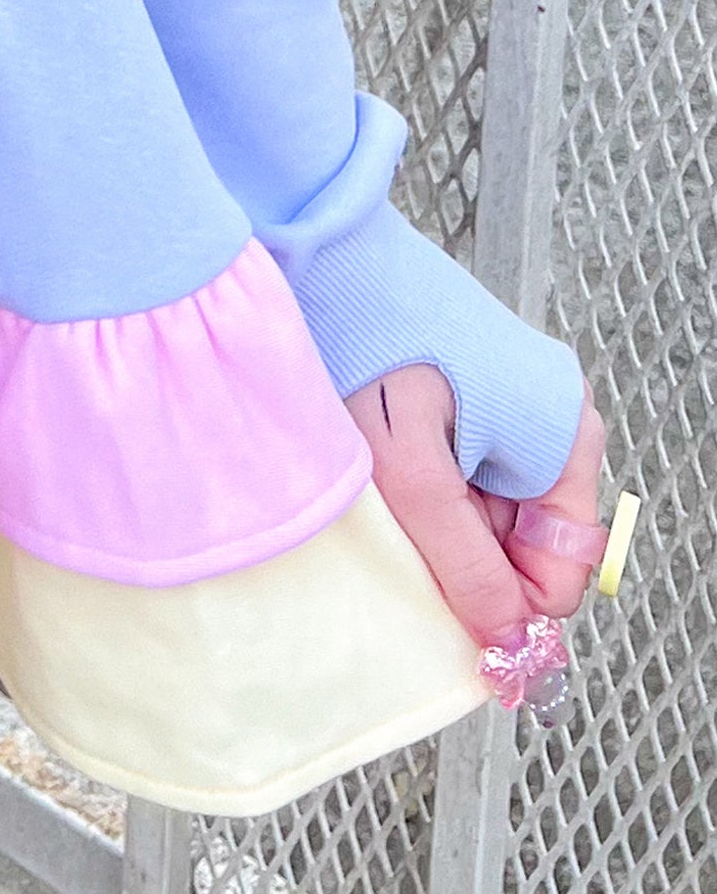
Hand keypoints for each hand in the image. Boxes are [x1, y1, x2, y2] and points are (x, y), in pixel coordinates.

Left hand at [351, 360, 607, 646]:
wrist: (330, 255)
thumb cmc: (373, 344)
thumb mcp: (413, 471)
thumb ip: (463, 560)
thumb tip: (506, 638)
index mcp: (564, 439)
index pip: (562, 570)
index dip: (509, 603)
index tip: (453, 616)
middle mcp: (555, 424)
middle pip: (524, 544)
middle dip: (466, 554)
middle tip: (404, 535)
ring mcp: (519, 408)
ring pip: (491, 512)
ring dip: (442, 521)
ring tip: (390, 490)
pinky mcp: (480, 395)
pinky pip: (469, 473)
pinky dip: (431, 487)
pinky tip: (391, 468)